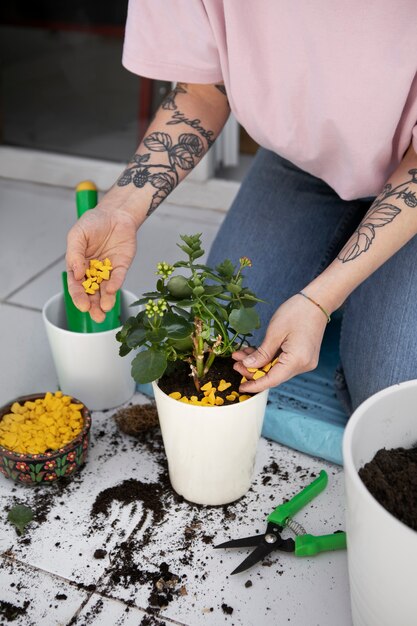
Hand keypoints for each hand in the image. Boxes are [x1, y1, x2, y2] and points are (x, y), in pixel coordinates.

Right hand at [66, 207, 137, 321]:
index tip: (82, 306)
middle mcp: (93, 272)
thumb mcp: (77, 235)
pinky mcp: (121, 266)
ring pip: (106, 290)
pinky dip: (116, 284)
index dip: (78, 297)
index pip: (76, 286)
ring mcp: (108, 271)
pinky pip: (118, 277)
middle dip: (93, 305)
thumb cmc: (93, 223)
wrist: (115, 213)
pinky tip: (113, 290)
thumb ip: (74, 254)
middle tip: (96, 316)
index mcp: (78, 266)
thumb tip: (76, 273)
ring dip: (106, 300)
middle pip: (91, 293)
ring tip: (106, 308)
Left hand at [232, 294, 328, 392]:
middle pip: (274, 376)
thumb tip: (248, 366)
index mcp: (297, 360)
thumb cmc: (297, 312)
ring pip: (276, 369)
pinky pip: (282, 363)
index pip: (272, 380)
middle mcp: (303, 365)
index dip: (255, 385)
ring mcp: (304, 362)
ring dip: (259, 364)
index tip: (241, 387)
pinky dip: (268, 359)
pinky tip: (254, 353)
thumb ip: (261, 353)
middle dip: (253, 371)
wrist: (317, 302)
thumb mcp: (274, 333)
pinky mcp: (303, 357)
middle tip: (236, 363)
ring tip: (241, 356)